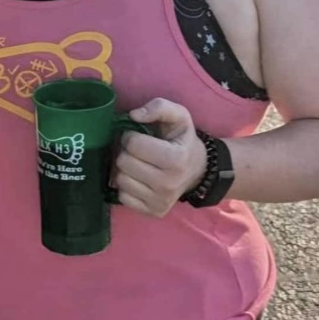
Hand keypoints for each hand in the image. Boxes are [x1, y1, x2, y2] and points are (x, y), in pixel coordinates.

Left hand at [112, 98, 207, 217]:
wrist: (198, 170)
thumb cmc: (183, 140)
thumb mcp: (179, 116)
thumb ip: (158, 107)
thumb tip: (133, 115)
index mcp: (176, 158)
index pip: (134, 144)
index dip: (130, 136)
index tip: (138, 136)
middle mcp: (168, 184)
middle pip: (124, 163)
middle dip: (126, 152)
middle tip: (136, 150)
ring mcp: (160, 201)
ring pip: (121, 181)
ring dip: (124, 169)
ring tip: (137, 163)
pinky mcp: (153, 212)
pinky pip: (123, 198)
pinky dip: (127, 186)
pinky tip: (138, 179)